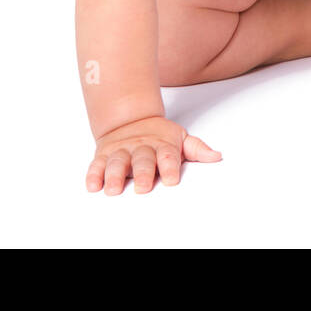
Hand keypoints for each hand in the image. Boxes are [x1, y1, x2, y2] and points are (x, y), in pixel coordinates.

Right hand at [87, 115, 220, 193]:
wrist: (130, 120)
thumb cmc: (159, 137)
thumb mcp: (180, 139)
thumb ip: (197, 149)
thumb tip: (217, 156)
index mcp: (162, 145)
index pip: (168, 156)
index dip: (170, 167)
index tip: (172, 180)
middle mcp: (141, 148)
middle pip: (142, 160)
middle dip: (142, 173)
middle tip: (142, 187)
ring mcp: (121, 151)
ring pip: (117, 163)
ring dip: (114, 176)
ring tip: (113, 189)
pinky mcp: (104, 155)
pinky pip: (97, 165)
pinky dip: (94, 175)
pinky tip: (93, 186)